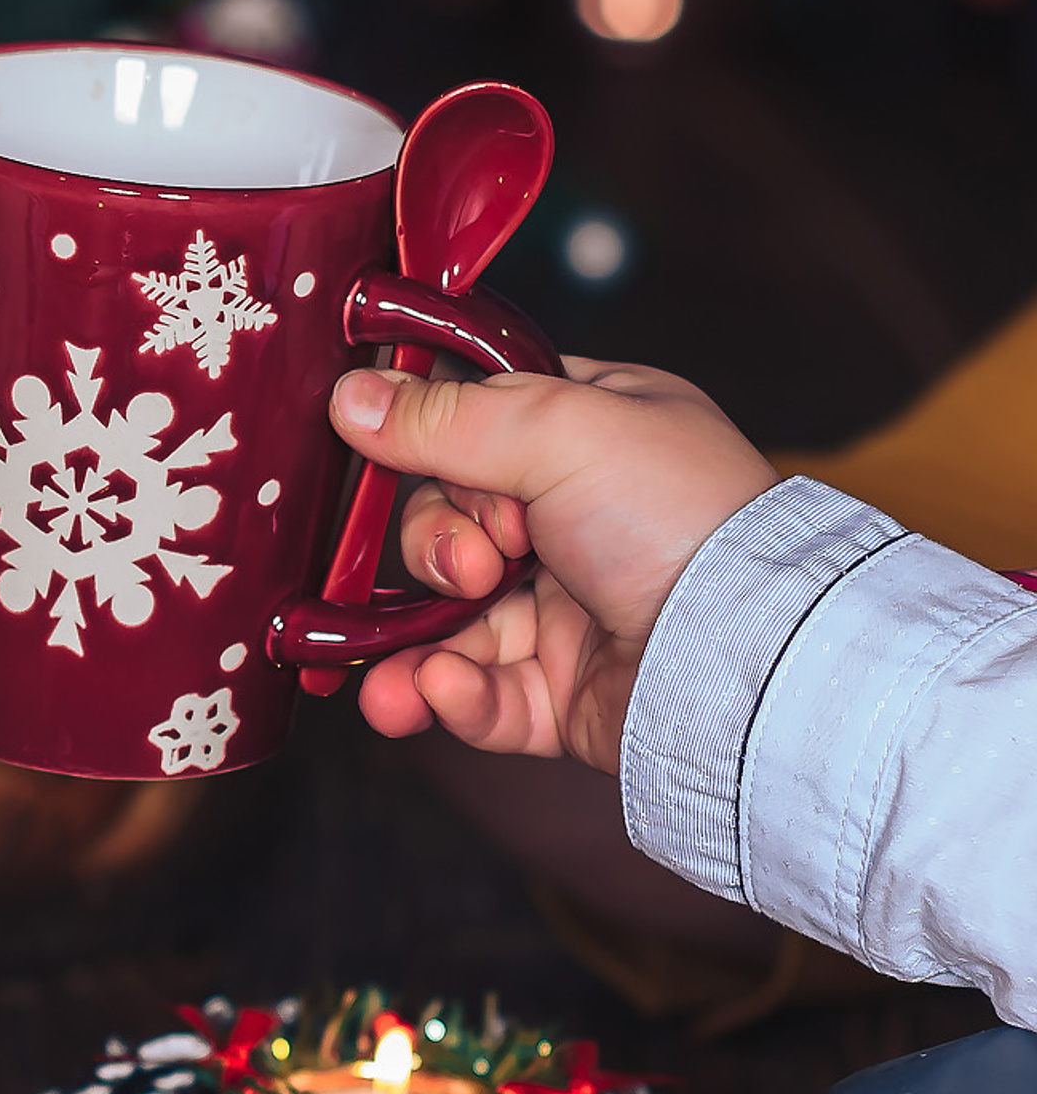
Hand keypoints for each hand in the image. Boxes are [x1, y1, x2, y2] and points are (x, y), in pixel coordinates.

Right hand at [327, 355, 777, 773]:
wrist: (743, 653)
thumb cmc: (681, 518)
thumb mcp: (559, 430)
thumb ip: (445, 418)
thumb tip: (351, 397)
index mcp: (593, 436)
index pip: (476, 429)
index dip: (437, 452)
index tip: (420, 464)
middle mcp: (577, 520)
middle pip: (447, 528)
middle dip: (437, 551)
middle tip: (480, 565)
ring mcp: (565, 609)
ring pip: (446, 622)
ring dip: (410, 647)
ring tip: (398, 679)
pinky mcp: (560, 690)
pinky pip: (478, 693)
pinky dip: (450, 696)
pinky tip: (440, 691)